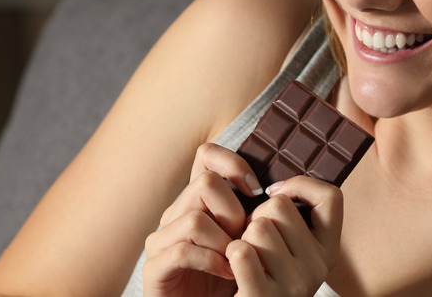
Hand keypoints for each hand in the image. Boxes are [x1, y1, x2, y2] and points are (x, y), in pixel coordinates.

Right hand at [143, 143, 261, 296]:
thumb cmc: (231, 275)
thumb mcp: (246, 237)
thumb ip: (252, 211)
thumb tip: (278, 187)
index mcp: (196, 200)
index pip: (206, 155)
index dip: (232, 163)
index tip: (257, 189)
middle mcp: (175, 213)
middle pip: (205, 184)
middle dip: (234, 211)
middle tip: (245, 237)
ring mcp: (161, 240)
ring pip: (194, 219)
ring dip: (224, 240)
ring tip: (237, 259)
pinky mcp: (154, 268)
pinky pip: (183, 251)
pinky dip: (211, 261)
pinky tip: (228, 273)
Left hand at [227, 176, 343, 296]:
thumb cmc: (261, 273)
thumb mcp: (288, 247)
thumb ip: (291, 218)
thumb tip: (276, 187)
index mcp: (328, 250)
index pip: (331, 196)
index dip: (301, 185)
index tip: (277, 194)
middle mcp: (318, 268)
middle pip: (279, 206)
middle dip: (256, 215)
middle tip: (254, 240)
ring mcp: (294, 286)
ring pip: (257, 226)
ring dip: (241, 236)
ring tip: (245, 257)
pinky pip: (241, 251)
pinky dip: (229, 253)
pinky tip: (233, 268)